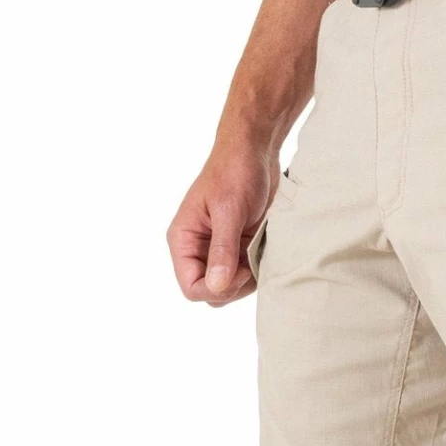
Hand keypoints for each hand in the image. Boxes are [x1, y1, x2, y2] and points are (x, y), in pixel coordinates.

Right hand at [166, 142, 276, 305]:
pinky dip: (255, 273)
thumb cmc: (236, 172)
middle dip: (232, 289)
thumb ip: (222, 249)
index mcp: (183, 240)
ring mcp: (216, 252)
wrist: (254, 152)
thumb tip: (216, 286)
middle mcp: (196, 249)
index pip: (191, 287)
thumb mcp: (229, 210)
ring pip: (227, 289)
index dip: (216, 290)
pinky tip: (262, 254)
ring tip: (258, 256)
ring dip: (246, 282)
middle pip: (209, 293)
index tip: (241, 271)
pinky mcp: (236, 250)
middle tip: (252, 266)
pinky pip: (243, 277)